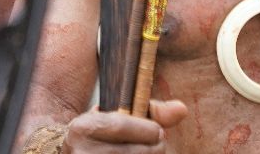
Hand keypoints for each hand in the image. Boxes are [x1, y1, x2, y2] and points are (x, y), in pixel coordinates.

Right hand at [62, 102, 187, 152]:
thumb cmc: (104, 134)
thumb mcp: (118, 117)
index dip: (146, 130)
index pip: (120, 126)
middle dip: (152, 149)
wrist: (78, 152)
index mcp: (83, 128)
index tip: (159, 132)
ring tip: (150, 152)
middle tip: (159, 145)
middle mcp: (81, 151)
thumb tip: (182, 109)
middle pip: (129, 151)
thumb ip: (151, 111)